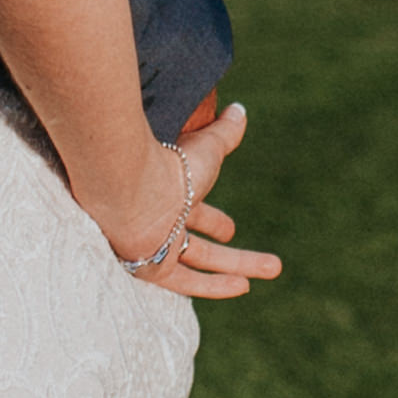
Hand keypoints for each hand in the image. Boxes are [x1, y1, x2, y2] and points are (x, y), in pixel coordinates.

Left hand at [96, 101, 277, 304]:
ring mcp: (156, 247)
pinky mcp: (152, 267)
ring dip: (236, 268)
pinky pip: (187, 282)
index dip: (214, 221)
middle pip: (198, 243)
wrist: (126, 183)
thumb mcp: (206, 148)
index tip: (232, 229)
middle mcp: (160, 223)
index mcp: (167, 196)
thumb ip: (224, 133)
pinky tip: (243, 287)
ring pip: (200, 262)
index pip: (194, 213)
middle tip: (261, 257)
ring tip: (271, 270)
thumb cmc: (164, 163)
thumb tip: (240, 110)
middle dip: (230, 252)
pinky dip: (215, 285)